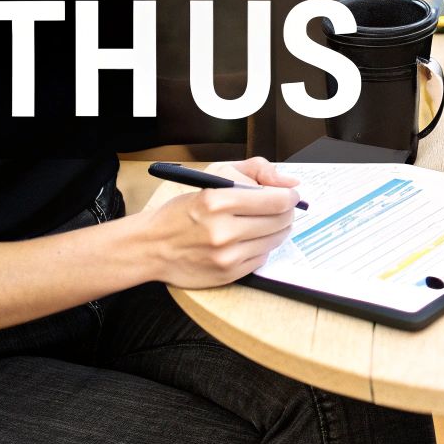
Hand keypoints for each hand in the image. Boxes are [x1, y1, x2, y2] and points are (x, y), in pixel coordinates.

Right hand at [139, 157, 301, 288]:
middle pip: (281, 221)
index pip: (277, 200)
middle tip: (280, 208)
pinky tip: (248, 239)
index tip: (290, 195)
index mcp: (218, 200)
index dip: (289, 196)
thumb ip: (256, 170)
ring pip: (275, 240)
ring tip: (264, 223)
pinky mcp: (229, 273)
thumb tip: (290, 182)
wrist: (153, 246)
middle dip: (286, 212)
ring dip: (276, 230)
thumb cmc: (184, 210)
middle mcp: (223, 230)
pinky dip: (261, 246)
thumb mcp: (214, 175)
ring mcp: (227, 255)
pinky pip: (262, 258)